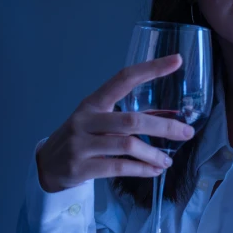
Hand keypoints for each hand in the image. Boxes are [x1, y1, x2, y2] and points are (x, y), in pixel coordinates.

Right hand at [36, 54, 195, 192]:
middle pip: (132, 120)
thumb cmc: (80, 139)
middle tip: (186, 133)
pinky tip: (154, 171)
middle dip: (164, 127)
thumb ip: (127, 119)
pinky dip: (141, 170)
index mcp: (93, 102)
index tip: (176, 60)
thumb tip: (168, 120)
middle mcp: (86, 120)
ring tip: (167, 160)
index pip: (124, 78)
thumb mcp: (98, 122)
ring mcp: (82, 144)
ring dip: (154, 154)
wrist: (46, 165)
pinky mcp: (82, 167)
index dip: (151, 69)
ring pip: (128, 145)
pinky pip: (119, 168)